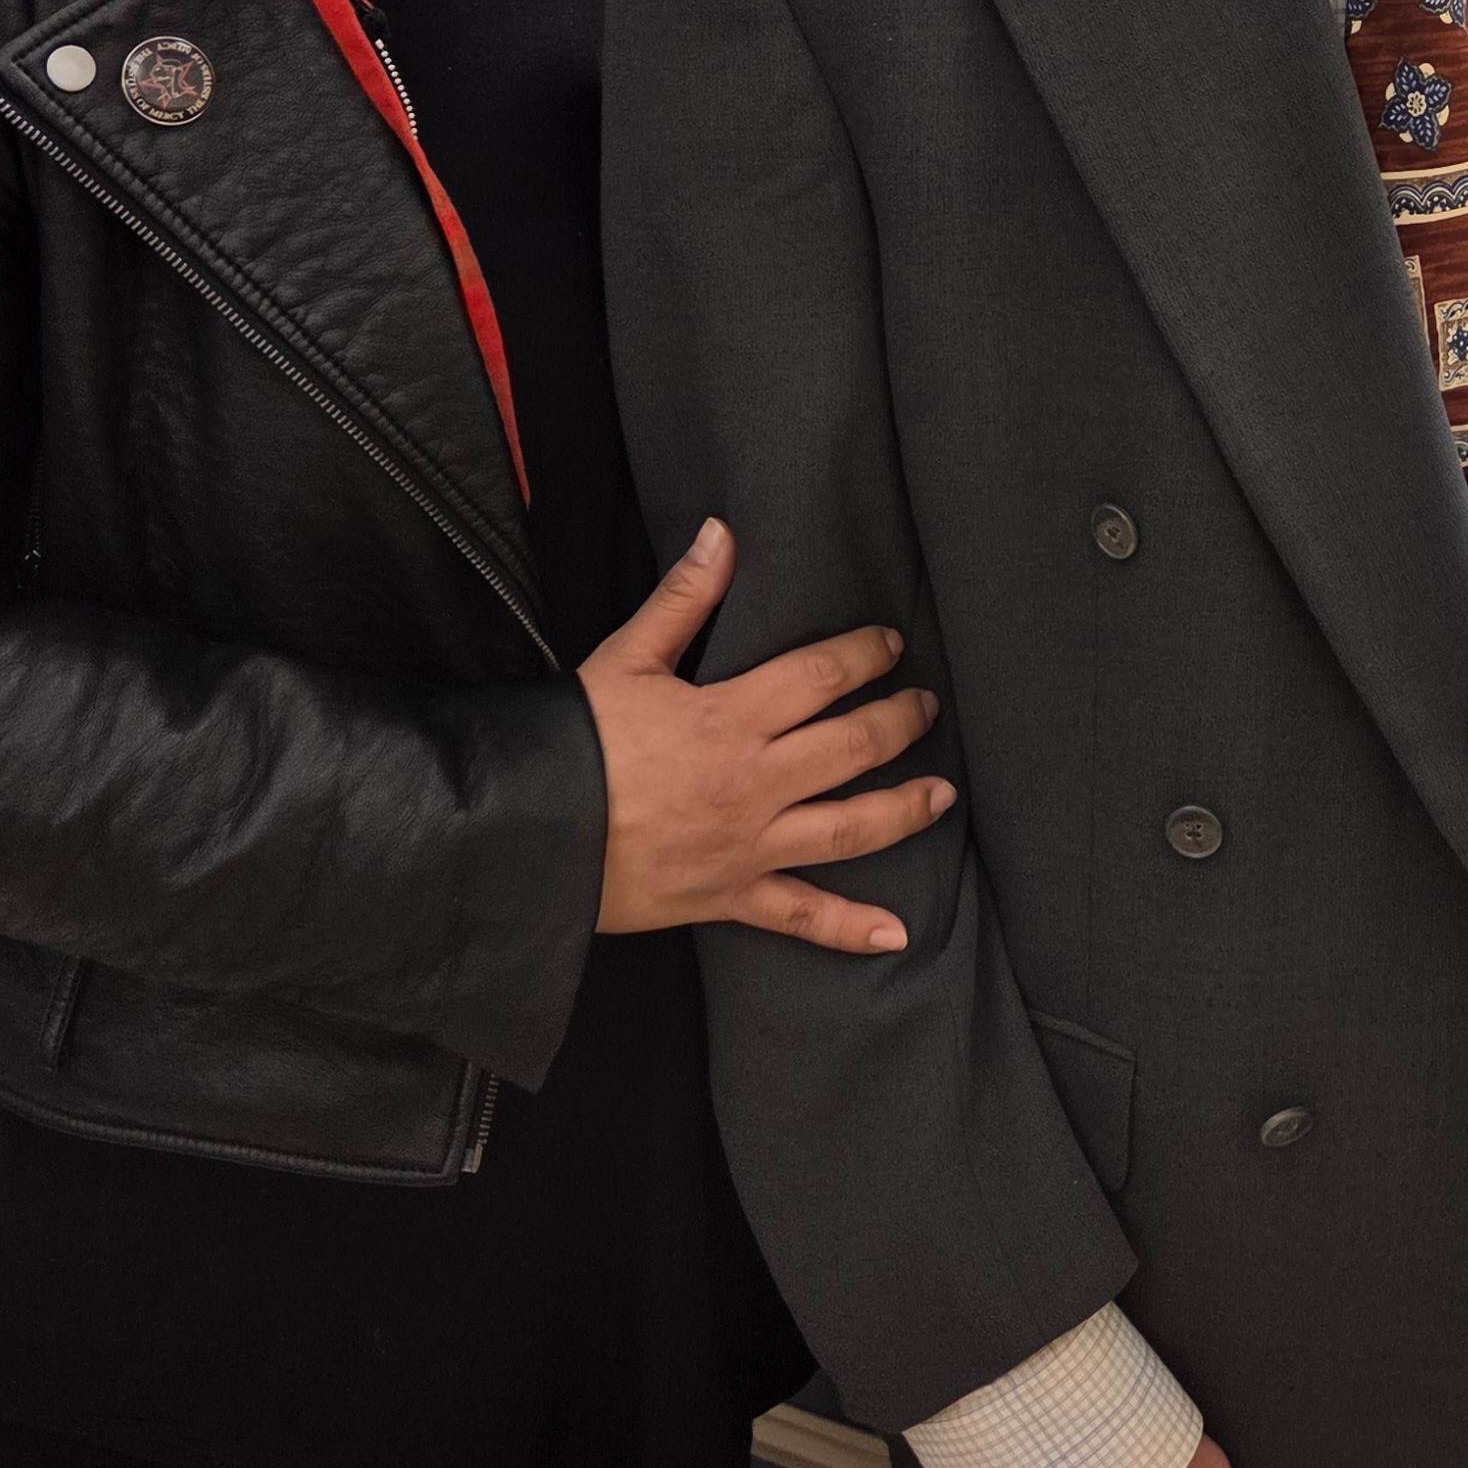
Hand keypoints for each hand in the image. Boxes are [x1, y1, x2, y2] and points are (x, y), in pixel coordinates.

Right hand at [579, 519, 953, 947]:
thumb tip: (721, 535)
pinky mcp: (729, 898)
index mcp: (730, 718)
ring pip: (847, 829)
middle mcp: (754, 783)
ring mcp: (748, 846)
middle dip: (898, 722)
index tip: (891, 643)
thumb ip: (682, 599)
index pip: (821, 676)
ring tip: (943, 793)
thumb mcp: (624, 659)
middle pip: (851, 747)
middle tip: (928, 707)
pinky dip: (849, 929)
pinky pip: (800, 916)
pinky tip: (896, 933)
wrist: (525, 837)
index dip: (864, 655)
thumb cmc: (572, 744)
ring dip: (903, 809)